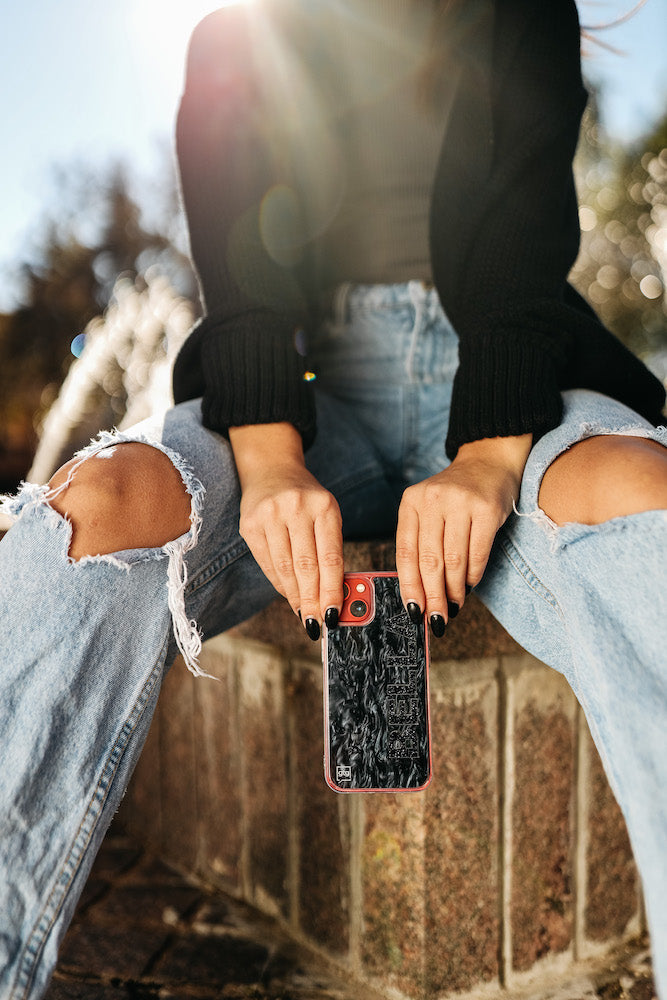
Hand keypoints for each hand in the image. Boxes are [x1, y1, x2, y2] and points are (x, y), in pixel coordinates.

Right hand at [230, 423, 343, 638]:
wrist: (272, 471)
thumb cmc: (306, 500)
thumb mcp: (326, 514)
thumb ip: (331, 550)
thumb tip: (334, 597)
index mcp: (324, 506)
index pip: (330, 557)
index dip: (332, 590)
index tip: (335, 615)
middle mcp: (296, 508)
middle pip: (306, 567)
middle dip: (313, 600)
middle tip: (318, 624)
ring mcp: (270, 515)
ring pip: (285, 568)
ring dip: (295, 597)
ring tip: (305, 615)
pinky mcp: (250, 524)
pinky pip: (266, 563)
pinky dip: (279, 583)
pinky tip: (288, 595)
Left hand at [395, 434, 531, 633]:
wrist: (489, 461)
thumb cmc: (456, 495)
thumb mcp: (429, 509)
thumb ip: (421, 542)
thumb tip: (419, 592)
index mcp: (411, 502)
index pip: (406, 552)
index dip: (409, 587)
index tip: (413, 612)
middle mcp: (432, 500)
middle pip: (429, 561)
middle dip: (432, 596)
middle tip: (436, 620)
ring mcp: (460, 503)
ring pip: (453, 561)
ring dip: (454, 591)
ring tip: (454, 606)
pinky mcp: (487, 509)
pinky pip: (478, 553)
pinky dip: (472, 576)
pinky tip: (469, 586)